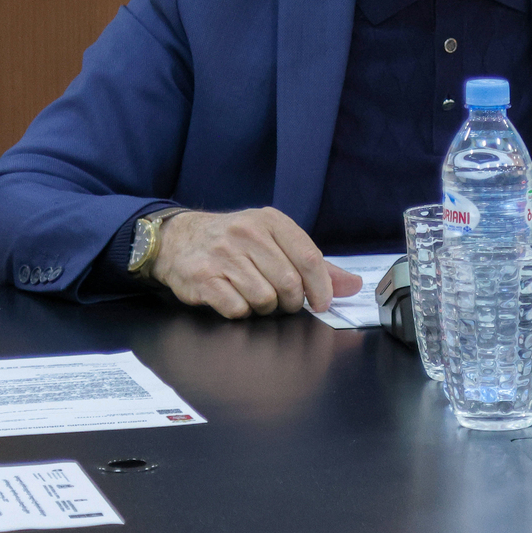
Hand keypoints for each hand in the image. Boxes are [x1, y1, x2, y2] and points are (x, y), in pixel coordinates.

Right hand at [149, 208, 363, 317]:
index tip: (322, 303)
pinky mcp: (203, 278)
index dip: (321, 287)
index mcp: (270, 221)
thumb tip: (353, 285)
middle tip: (282, 301)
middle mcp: (247, 234)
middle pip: (289, 283)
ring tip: (254, 296)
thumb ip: (314, 265)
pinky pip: (237, 308)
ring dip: (264, 307)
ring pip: (264, 299)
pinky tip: (234, 299)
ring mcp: (223, 255)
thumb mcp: (274, 241)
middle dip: (290, 301)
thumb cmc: (234, 242)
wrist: (178, 239)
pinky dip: (241, 311)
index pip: (308, 258)